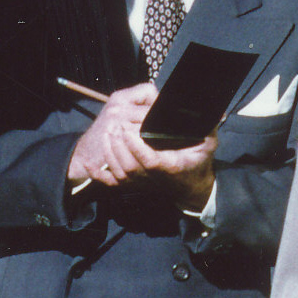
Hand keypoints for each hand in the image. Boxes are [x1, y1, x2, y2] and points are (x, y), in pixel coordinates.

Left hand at [67, 84, 216, 205]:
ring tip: (107, 132)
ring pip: (120, 173)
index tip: (128, 129)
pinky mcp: (133, 185)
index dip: (136, 147)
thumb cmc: (199, 162)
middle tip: (114, 125)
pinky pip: (112, 183)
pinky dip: (99, 174)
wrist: (191, 187)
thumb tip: (204, 110)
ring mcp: (141, 183)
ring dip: (110, 153)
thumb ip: (207, 127)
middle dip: (119, 146)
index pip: (150, 160)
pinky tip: (89, 162)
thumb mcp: (209, 143)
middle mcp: (154, 177)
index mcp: (171, 167)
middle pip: (130, 166)